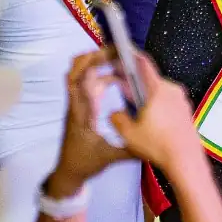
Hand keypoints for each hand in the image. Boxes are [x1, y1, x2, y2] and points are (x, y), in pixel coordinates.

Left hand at [49, 51, 132, 189]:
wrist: (68, 172)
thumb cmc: (86, 163)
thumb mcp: (109, 158)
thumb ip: (130, 149)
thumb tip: (152, 140)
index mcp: (81, 115)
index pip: (79, 84)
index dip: (90, 66)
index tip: (109, 56)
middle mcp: (76, 105)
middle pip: (75, 72)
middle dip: (94, 56)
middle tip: (116, 50)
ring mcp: (77, 103)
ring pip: (78, 74)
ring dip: (94, 62)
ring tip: (117, 55)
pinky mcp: (81, 105)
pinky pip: (86, 82)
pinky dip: (99, 73)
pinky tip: (116, 74)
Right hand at [109, 51, 203, 170]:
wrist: (186, 160)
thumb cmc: (158, 144)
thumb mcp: (129, 133)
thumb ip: (117, 119)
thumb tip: (115, 113)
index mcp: (158, 88)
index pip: (144, 63)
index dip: (131, 55)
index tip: (123, 51)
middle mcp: (172, 89)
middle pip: (150, 80)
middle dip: (135, 84)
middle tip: (121, 90)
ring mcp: (182, 100)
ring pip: (159, 93)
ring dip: (146, 98)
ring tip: (135, 112)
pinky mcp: (186, 111)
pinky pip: (168, 103)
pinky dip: (158, 107)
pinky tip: (151, 123)